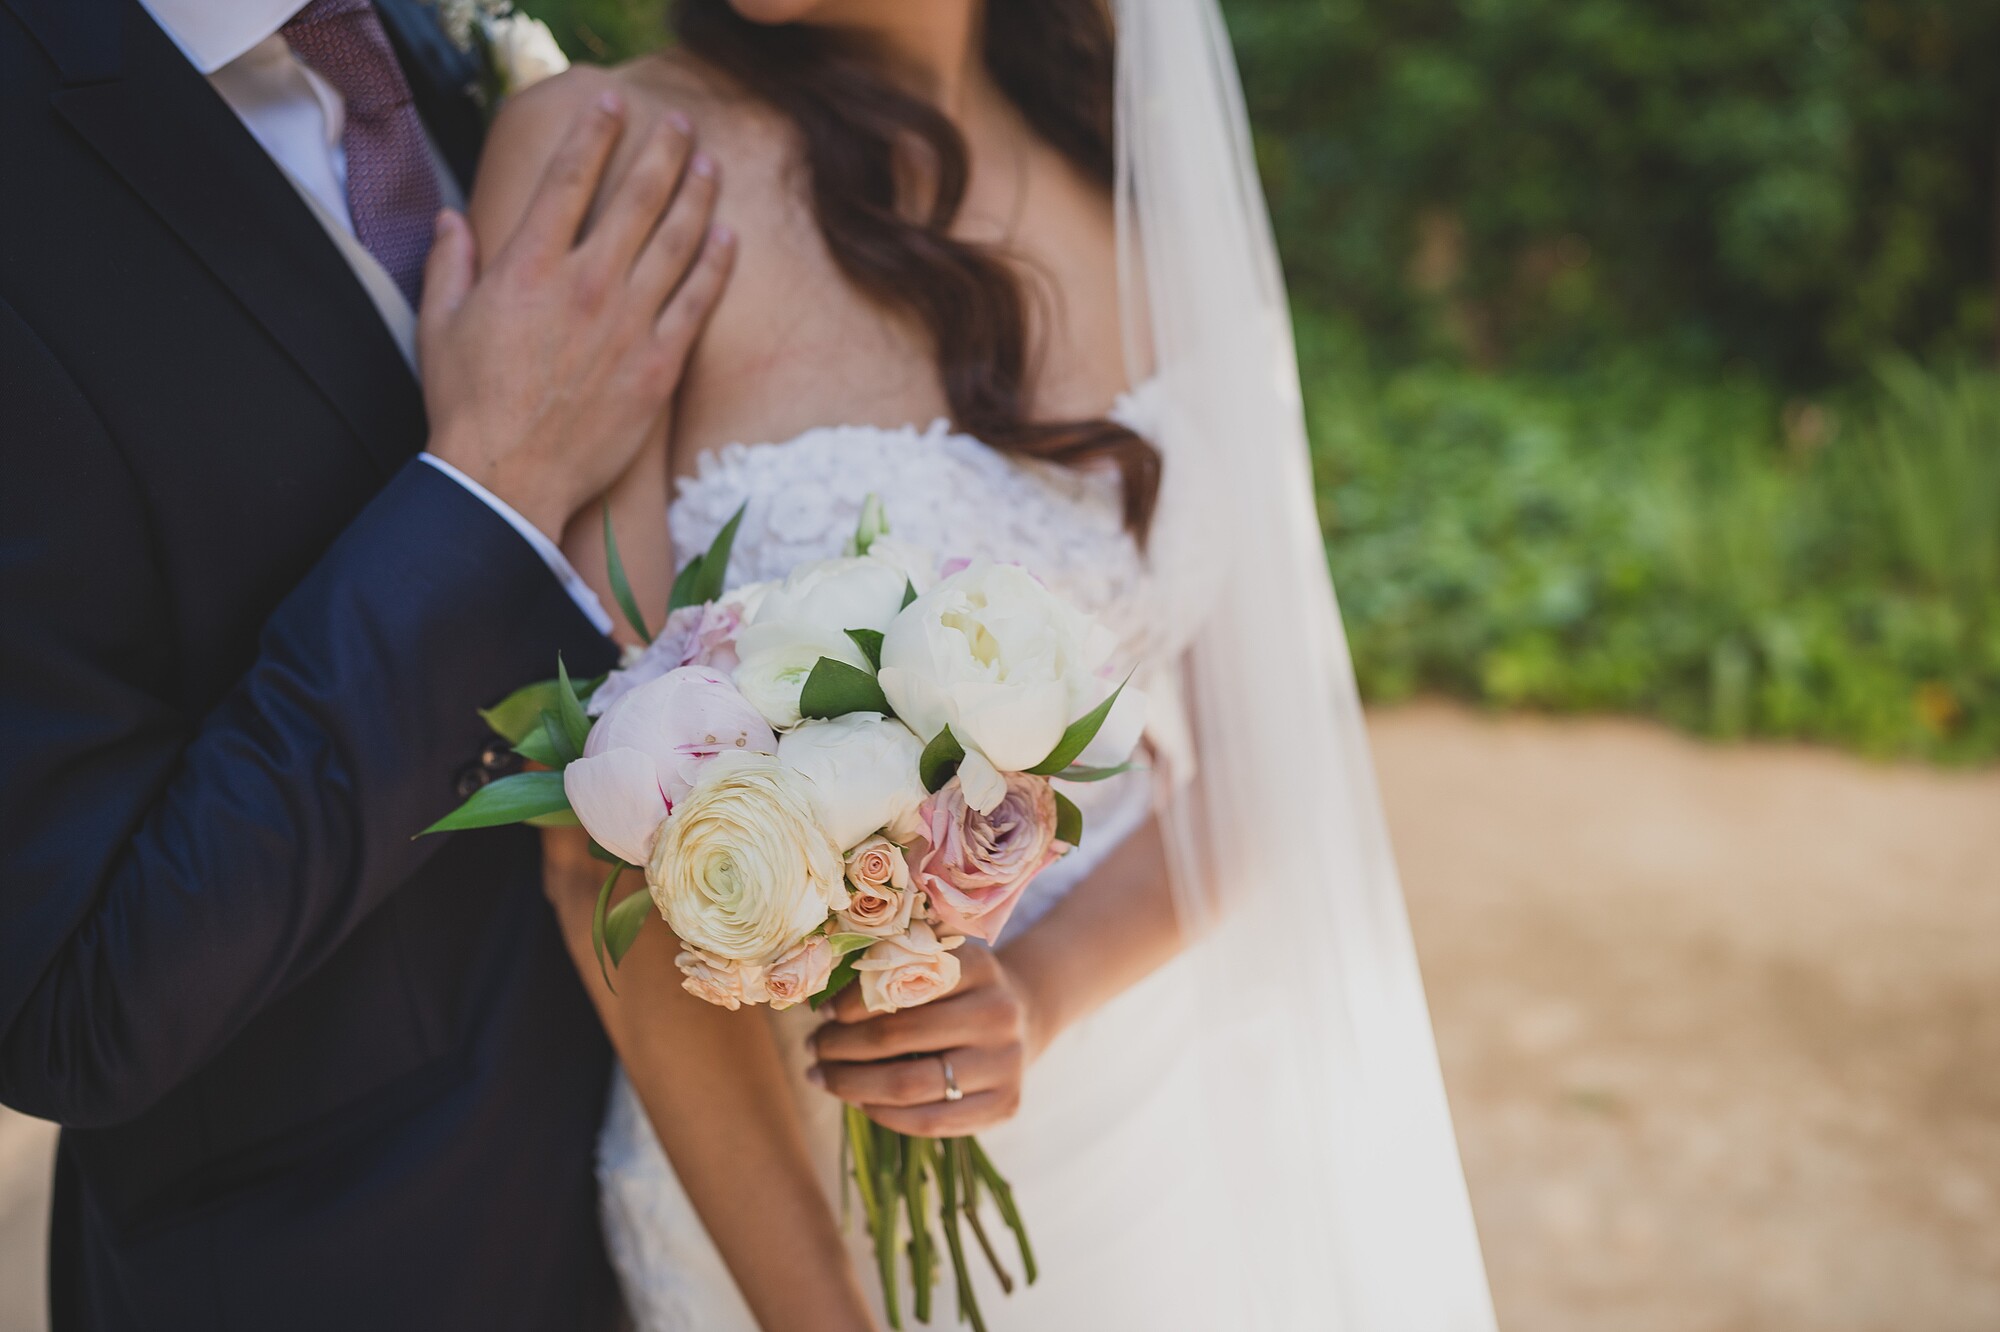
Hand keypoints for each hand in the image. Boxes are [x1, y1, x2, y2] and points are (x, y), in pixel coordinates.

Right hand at [419, 91, 732, 537]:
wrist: (509, 477)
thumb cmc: (467, 403)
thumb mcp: (439, 324)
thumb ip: (449, 262)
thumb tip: (451, 217)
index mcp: (529, 266)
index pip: (569, 177)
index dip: (595, 132)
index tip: (612, 101)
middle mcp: (586, 284)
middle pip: (638, 198)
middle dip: (663, 151)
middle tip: (680, 123)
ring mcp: (629, 324)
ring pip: (677, 243)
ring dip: (698, 197)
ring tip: (711, 166)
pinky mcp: (659, 365)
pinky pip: (697, 303)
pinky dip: (716, 266)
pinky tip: (728, 239)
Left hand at [808, 943, 1049, 1136]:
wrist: (1021, 1021)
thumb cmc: (957, 992)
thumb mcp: (936, 965)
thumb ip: (889, 973)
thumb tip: (817, 998)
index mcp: (979, 968)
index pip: (903, 984)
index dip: (855, 1002)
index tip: (825, 1012)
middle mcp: (998, 1014)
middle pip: (899, 1036)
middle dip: (843, 1045)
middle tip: (814, 1046)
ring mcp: (1006, 1063)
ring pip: (909, 1084)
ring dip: (852, 1084)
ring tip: (822, 1075)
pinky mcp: (1005, 1105)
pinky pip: (929, 1122)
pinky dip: (883, 1114)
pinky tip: (858, 1101)